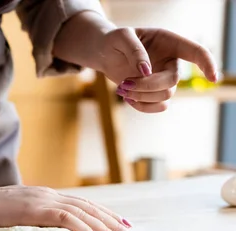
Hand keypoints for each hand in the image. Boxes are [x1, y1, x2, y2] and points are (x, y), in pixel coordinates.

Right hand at [0, 183, 136, 230]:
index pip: (83, 205)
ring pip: (83, 213)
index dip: (104, 215)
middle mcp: (50, 196)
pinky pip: (66, 219)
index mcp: (47, 197)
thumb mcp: (18, 214)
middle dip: (114, 223)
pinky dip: (84, 230)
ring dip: (105, 229)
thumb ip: (35, 219)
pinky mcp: (36, 210)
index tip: (121, 226)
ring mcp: (43, 201)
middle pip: (90, 208)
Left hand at [98, 27, 217, 112]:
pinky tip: (127, 97)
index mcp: (169, 42)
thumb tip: (147, 71)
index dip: (207, 64)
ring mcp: (163, 78)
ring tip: (121, 88)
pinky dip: (142, 106)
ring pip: (165, 96)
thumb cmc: (115, 41)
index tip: (212, 78)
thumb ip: (135, 51)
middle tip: (124, 84)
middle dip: (147, 86)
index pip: (196, 52)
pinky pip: (158, 106)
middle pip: (172, 81)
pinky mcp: (154, 92)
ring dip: (142, 96)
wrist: (105, 53)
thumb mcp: (122, 37)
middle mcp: (170, 61)